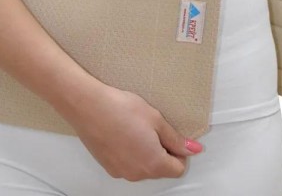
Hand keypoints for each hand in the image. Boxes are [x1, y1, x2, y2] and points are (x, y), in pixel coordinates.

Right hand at [59, 80, 203, 181]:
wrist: (89, 107)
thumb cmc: (122, 110)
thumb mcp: (156, 119)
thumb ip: (175, 139)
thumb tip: (193, 149)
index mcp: (153, 163)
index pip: (178, 168)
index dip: (179, 151)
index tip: (172, 136)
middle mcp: (137, 174)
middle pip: (161, 170)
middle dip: (163, 152)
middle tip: (154, 128)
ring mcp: (121, 172)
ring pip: (144, 167)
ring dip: (146, 152)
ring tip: (137, 128)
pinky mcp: (108, 166)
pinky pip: (128, 165)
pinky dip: (131, 153)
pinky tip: (124, 133)